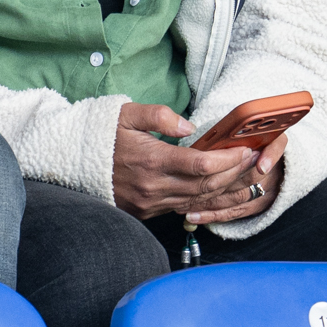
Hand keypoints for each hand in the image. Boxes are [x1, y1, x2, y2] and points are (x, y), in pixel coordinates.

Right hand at [111, 102, 282, 220]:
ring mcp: (150, 203)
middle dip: (235, 174)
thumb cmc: (101, 134)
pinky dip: (206, 204)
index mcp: (151, 160)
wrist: (71, 162)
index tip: (245, 150)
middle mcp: (153, 187)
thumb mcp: (126, 114)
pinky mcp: (146, 212)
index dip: (228, 159)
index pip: (201, 165)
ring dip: (226, 192)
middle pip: (206, 186)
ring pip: (199, 202)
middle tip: (255, 161)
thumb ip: (158, 116)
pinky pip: (184, 210)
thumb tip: (189, 127)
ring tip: (247, 179)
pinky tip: (221, 196)